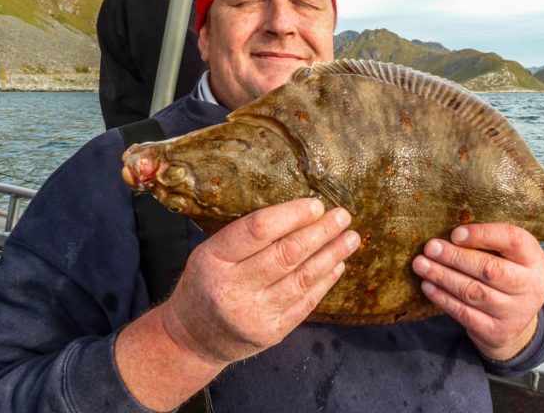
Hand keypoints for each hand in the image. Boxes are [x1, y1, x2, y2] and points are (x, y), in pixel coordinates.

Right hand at [161, 197, 359, 365]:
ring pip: (302, 279)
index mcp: (213, 260)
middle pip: (286, 254)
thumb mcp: (210, 252)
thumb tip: (298, 210)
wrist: (193, 338)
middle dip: (320, 232)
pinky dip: (325, 281)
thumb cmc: (206, 283)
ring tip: (350, 238)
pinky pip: (305, 302)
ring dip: (331, 255)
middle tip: (342, 215)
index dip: (291, 215)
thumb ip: (246, 236)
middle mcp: (232, 289)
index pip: (258, 230)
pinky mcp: (272, 333)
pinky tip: (338, 264)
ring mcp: (253, 314)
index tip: (316, 204)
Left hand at [412, 223, 543, 360]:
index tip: (455, 233)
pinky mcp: (497, 331)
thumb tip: (451, 235)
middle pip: (490, 269)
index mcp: (534, 259)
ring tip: (421, 265)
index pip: (513, 240)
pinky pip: (465, 313)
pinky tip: (428, 286)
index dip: (482, 234)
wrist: (518, 322)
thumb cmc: (508, 275)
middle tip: (430, 248)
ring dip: (443, 277)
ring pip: (474, 292)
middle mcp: (531, 286)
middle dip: (455, 257)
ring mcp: (515, 312)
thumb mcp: (511, 256)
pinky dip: (443, 298)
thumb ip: (490, 243)